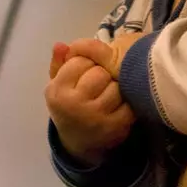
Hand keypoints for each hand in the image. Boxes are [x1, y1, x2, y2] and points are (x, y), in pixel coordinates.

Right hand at [46, 40, 134, 167]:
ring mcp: (96, 117)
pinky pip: (129, 103)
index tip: (85, 71)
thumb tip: (62, 44)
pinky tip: (119, 104)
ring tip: (108, 92)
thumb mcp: (57, 85)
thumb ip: (59, 63)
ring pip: (116, 86)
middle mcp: (74, 105)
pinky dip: (127, 101)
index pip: (79, 61)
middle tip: (99, 81)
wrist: (78, 141)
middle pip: (99, 73)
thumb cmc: (68, 105)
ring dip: (115, 86)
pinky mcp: (116, 127)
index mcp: (57, 91)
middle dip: (101, 73)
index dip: (85, 62)